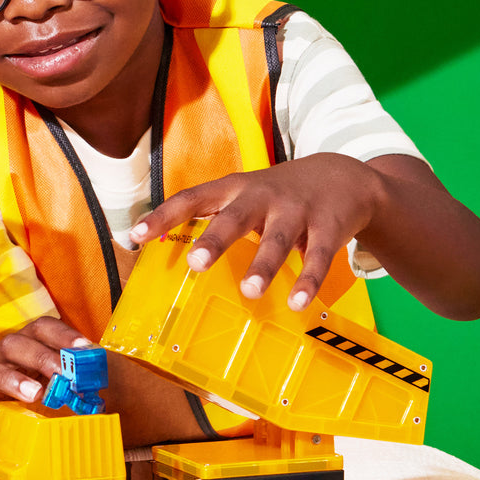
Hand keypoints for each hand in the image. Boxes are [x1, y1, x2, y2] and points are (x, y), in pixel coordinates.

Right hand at [0, 316, 90, 446]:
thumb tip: (98, 383)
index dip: (62, 335)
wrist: (34, 452)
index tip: (85, 351)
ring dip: (7, 378)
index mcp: (30, 350)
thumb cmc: (56, 417)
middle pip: (14, 344)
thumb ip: (83, 388)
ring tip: (33, 394)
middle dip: (41, 357)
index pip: (42, 328)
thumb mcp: (73, 400)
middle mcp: (3, 361)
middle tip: (62, 376)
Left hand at [129, 154, 380, 310]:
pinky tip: (298, 303)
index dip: (163, 216)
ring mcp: (296, 210)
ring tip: (249, 291)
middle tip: (196, 264)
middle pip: (235, 216)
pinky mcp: (327, 227)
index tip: (136, 235)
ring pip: (278, 238)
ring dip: (264, 265)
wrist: (343, 176)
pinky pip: (317, 256)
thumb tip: (166, 252)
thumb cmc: (277, 194)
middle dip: (216, 239)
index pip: (192, 198)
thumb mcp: (243, 195)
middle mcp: (262, 197)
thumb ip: (212, 217)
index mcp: (233, 189)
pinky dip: (308, 280)